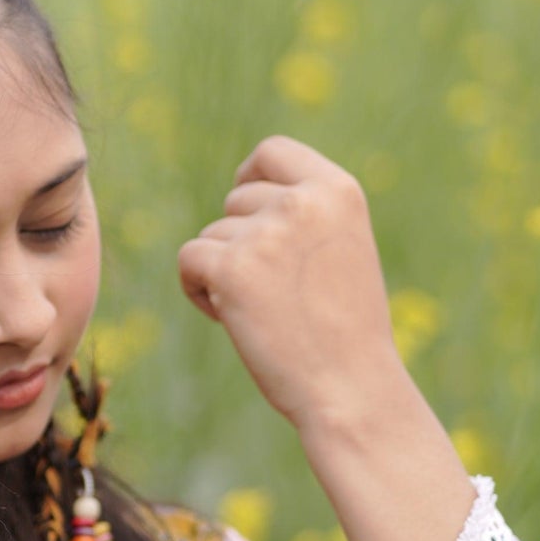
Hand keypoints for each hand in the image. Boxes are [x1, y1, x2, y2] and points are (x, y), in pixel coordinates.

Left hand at [175, 133, 406, 436]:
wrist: (350, 388)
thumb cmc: (346, 332)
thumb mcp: (343, 250)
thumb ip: (306, 213)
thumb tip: (244, 188)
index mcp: (339, 191)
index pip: (273, 152)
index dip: (251, 176)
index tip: (246, 206)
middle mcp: (302, 202)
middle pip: (237, 198)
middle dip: (239, 240)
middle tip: (270, 291)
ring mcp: (265, 233)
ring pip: (212, 234)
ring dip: (222, 270)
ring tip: (262, 312)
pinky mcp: (231, 268)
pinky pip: (189, 259)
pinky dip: (197, 290)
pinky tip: (230, 318)